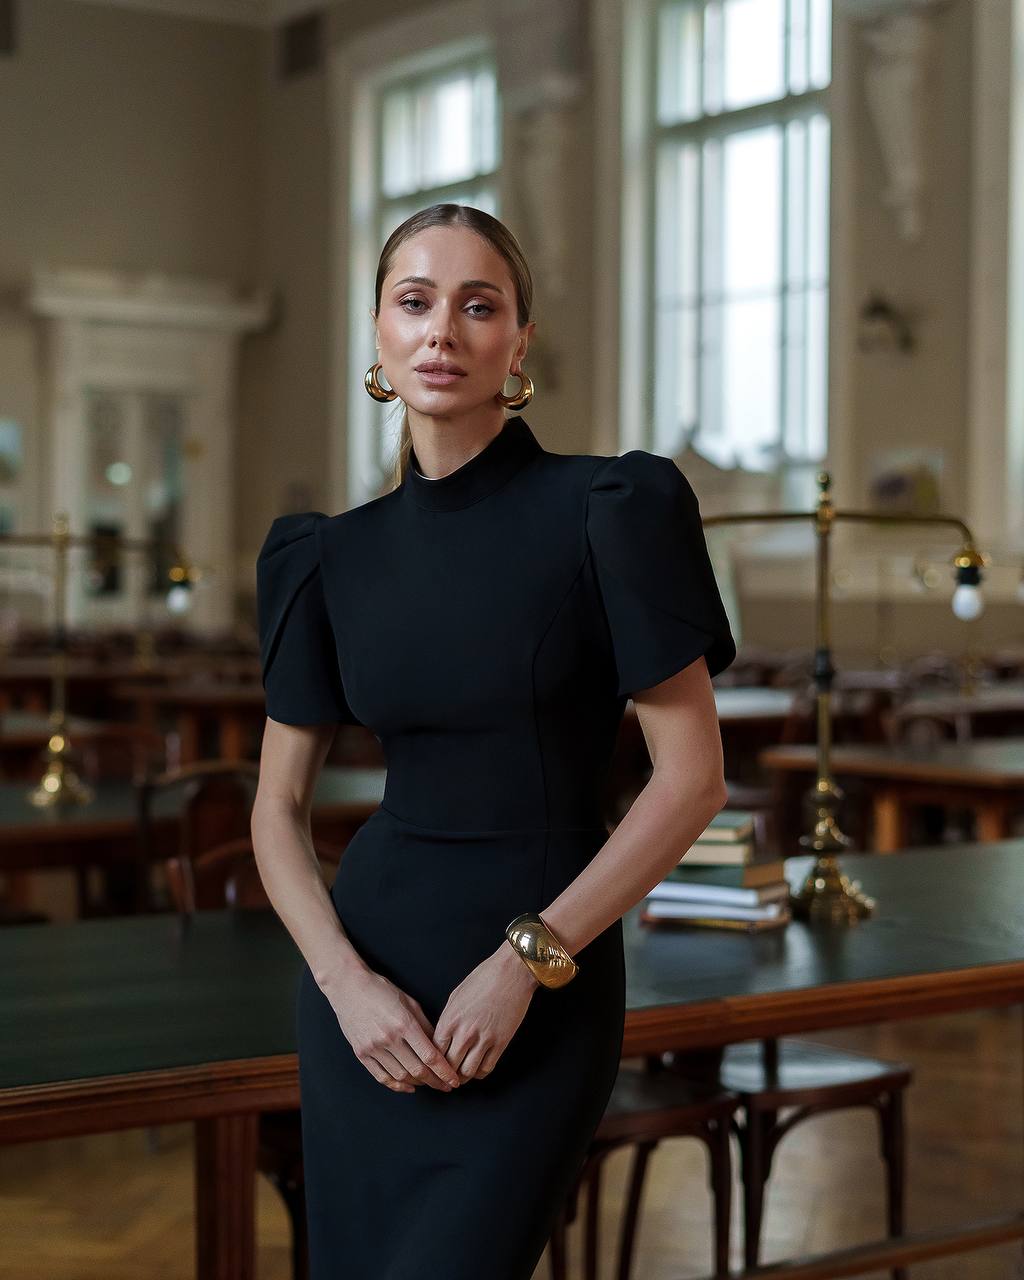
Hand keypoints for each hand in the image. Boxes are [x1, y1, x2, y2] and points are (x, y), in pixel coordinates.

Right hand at [322, 965, 462, 1094]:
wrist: (349, 987)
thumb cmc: (382, 990)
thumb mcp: (410, 1002)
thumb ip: (425, 1026)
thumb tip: (439, 1047)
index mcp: (405, 1023)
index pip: (430, 1056)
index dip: (444, 1072)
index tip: (453, 1080)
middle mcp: (389, 1038)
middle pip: (417, 1070)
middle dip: (435, 1081)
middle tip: (446, 1086)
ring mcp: (373, 1048)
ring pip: (401, 1076)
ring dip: (418, 1084)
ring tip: (428, 1083)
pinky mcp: (361, 1054)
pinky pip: (381, 1077)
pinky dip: (396, 1085)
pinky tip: (408, 1086)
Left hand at [432, 943, 540, 1082]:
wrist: (511, 972)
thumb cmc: (483, 978)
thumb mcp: (456, 996)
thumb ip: (448, 1019)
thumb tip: (443, 1037)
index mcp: (450, 1019)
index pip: (435, 1051)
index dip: (433, 1062)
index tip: (434, 1066)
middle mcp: (465, 1032)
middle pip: (449, 1065)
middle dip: (446, 1073)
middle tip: (446, 1076)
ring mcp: (484, 1039)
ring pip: (467, 1072)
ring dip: (462, 1077)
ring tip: (461, 1075)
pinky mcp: (501, 1043)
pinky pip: (486, 1068)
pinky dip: (479, 1073)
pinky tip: (477, 1068)